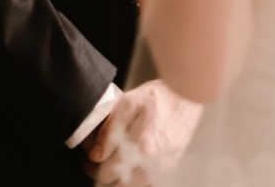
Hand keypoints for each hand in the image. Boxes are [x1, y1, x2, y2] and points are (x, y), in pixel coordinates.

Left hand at [80, 80, 201, 183]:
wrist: (188, 98)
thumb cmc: (159, 97)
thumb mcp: (129, 102)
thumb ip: (110, 129)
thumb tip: (95, 154)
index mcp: (140, 146)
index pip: (105, 168)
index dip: (90, 164)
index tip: (86, 156)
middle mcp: (152, 163)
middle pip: (115, 184)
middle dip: (99, 174)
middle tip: (92, 163)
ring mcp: (161, 170)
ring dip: (115, 180)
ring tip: (108, 166)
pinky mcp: (168, 170)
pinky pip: (144, 184)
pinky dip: (132, 180)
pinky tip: (126, 168)